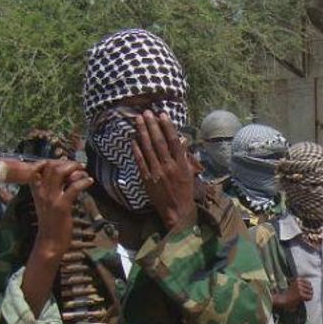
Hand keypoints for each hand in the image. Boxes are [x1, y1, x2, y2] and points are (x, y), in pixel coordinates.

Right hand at [29, 159, 92, 256]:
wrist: (49, 242)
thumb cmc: (51, 223)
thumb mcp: (47, 204)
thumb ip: (53, 190)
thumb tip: (67, 177)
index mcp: (37, 190)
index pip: (40, 167)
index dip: (54, 160)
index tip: (65, 163)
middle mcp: (42, 191)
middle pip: (52, 166)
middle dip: (68, 163)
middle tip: (79, 166)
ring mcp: (51, 198)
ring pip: (61, 172)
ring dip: (75, 169)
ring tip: (84, 172)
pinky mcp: (62, 206)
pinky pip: (73, 187)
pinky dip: (83, 181)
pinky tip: (89, 182)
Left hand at [133, 111, 197, 233]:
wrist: (177, 211)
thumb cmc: (185, 191)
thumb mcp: (189, 173)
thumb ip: (184, 156)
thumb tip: (181, 140)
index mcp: (181, 164)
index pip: (173, 141)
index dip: (167, 126)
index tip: (162, 114)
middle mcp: (169, 167)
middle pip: (159, 142)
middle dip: (152, 126)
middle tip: (146, 113)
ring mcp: (157, 173)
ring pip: (148, 149)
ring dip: (142, 133)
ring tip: (138, 120)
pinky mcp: (147, 179)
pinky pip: (140, 161)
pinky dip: (136, 149)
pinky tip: (133, 138)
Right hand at [273, 278, 313, 310]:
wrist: (283, 300)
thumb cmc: (289, 294)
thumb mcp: (295, 285)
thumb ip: (302, 283)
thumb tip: (311, 286)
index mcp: (298, 279)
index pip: (309, 283)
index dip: (307, 288)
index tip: (302, 291)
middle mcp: (299, 282)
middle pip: (311, 288)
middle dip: (308, 292)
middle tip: (301, 295)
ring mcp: (300, 288)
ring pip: (311, 293)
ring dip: (307, 296)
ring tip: (301, 298)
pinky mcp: (301, 294)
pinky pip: (310, 297)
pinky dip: (307, 299)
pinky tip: (302, 300)